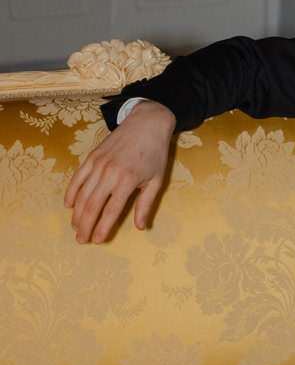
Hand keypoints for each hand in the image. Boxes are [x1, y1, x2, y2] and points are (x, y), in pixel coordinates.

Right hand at [64, 100, 174, 243]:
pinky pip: (77, 178)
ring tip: (75, 227)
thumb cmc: (154, 154)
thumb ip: (146, 204)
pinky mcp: (91, 157)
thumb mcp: (156, 180)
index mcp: (128, 180)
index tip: (97, 240)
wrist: (146, 124)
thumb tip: (140, 227)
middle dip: (85, 225)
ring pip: (82, 194)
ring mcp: (98, 164)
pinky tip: (69, 205)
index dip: (103, 227)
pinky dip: (71, 192)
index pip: (111, 210)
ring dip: (77, 213)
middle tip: (81, 240)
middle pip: (92, 205)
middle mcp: (110, 173)